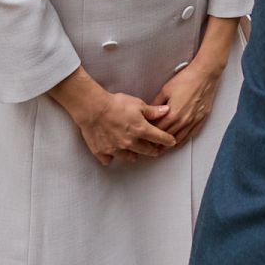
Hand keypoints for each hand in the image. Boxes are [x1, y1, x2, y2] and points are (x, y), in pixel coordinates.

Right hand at [63, 83, 178, 166]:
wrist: (92, 108)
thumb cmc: (115, 104)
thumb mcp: (137, 104)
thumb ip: (152, 111)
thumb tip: (166, 111)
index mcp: (141, 130)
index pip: (159, 138)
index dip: (168, 140)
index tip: (171, 142)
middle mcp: (130, 143)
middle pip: (147, 151)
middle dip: (153, 149)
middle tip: (154, 148)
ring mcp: (116, 149)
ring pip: (130, 157)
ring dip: (134, 154)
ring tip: (134, 149)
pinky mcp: (102, 152)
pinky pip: (109, 160)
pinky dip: (112, 157)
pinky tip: (112, 152)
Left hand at [143, 57, 224, 144]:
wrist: (204, 75)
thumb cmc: (187, 80)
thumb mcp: (165, 90)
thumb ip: (156, 105)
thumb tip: (149, 113)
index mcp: (173, 114)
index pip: (158, 131)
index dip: (150, 136)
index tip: (144, 139)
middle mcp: (184, 121)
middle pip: (167, 138)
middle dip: (157, 144)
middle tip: (150, 147)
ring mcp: (193, 122)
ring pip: (179, 140)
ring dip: (169, 145)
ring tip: (161, 148)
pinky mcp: (201, 120)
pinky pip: (190, 136)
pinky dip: (182, 141)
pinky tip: (176, 142)